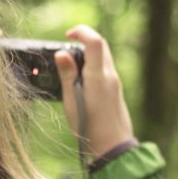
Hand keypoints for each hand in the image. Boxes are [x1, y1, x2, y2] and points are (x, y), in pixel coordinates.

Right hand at [54, 25, 135, 158]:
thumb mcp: (72, 101)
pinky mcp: (116, 91)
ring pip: (104, 57)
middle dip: (85, 40)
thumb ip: (68, 75)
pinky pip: (105, 70)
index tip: (68, 34)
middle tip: (68, 46)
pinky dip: (93, 66)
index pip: (94, 41)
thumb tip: (62, 54)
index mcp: (98, 76)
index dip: (81, 32)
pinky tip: (81, 80)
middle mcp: (110, 76)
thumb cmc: (90, 127)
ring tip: (71, 67)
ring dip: (89, 54)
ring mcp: (115, 83)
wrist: (112, 146)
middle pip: (101, 46)